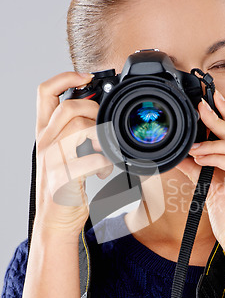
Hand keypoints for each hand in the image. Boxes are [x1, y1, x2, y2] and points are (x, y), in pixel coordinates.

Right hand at [34, 72, 112, 235]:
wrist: (54, 220)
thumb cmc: (62, 186)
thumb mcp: (63, 154)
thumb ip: (74, 134)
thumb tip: (98, 118)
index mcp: (44, 133)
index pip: (45, 92)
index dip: (65, 77)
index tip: (85, 77)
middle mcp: (45, 142)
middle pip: (69, 108)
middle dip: (95, 112)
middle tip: (105, 128)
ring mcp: (52, 159)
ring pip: (81, 129)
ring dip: (103, 139)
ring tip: (106, 155)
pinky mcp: (63, 177)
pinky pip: (90, 159)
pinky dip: (106, 162)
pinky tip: (106, 171)